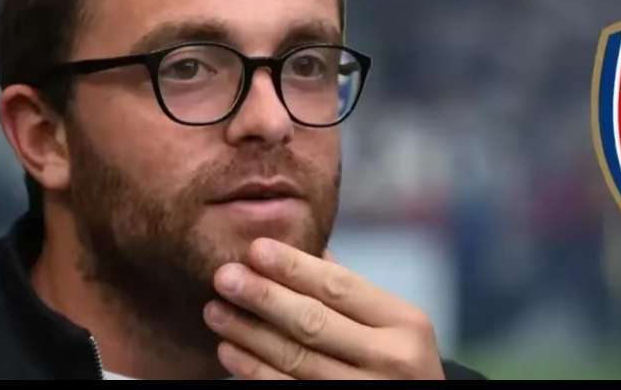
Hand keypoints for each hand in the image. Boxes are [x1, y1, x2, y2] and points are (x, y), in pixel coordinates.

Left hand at [202, 238, 445, 379]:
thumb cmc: (403, 360)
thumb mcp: (397, 323)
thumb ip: (354, 291)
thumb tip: (305, 249)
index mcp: (405, 322)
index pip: (339, 287)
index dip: (294, 267)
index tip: (256, 249)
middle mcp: (389, 359)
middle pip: (313, 321)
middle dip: (263, 296)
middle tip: (224, 276)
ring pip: (295, 359)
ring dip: (248, 333)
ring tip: (215, 310)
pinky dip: (254, 370)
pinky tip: (229, 351)